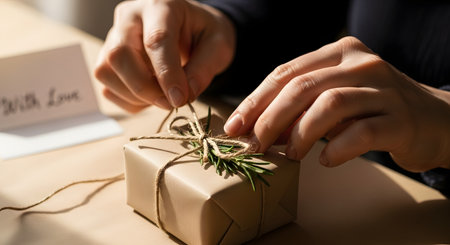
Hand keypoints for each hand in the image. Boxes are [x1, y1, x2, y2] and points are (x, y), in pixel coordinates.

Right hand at [95, 0, 235, 111]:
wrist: (191, 30)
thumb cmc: (203, 33)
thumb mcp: (218, 45)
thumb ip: (204, 69)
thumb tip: (185, 94)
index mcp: (161, 6)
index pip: (156, 40)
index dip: (167, 73)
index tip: (179, 98)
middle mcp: (129, 17)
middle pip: (120, 55)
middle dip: (145, 88)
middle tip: (172, 102)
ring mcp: (113, 37)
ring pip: (107, 73)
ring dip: (137, 96)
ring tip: (164, 96)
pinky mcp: (107, 59)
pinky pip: (108, 88)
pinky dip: (130, 101)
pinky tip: (151, 96)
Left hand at [224, 36, 449, 171]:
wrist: (436, 119)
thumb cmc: (374, 109)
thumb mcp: (336, 97)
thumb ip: (301, 106)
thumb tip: (257, 129)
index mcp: (339, 52)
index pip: (286, 72)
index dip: (256, 100)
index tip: (235, 126)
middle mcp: (361, 63)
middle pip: (302, 87)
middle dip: (269, 118)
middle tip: (254, 145)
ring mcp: (383, 89)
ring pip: (329, 105)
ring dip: (300, 134)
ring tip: (290, 155)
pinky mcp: (401, 119)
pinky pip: (361, 133)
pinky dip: (337, 149)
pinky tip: (325, 160)